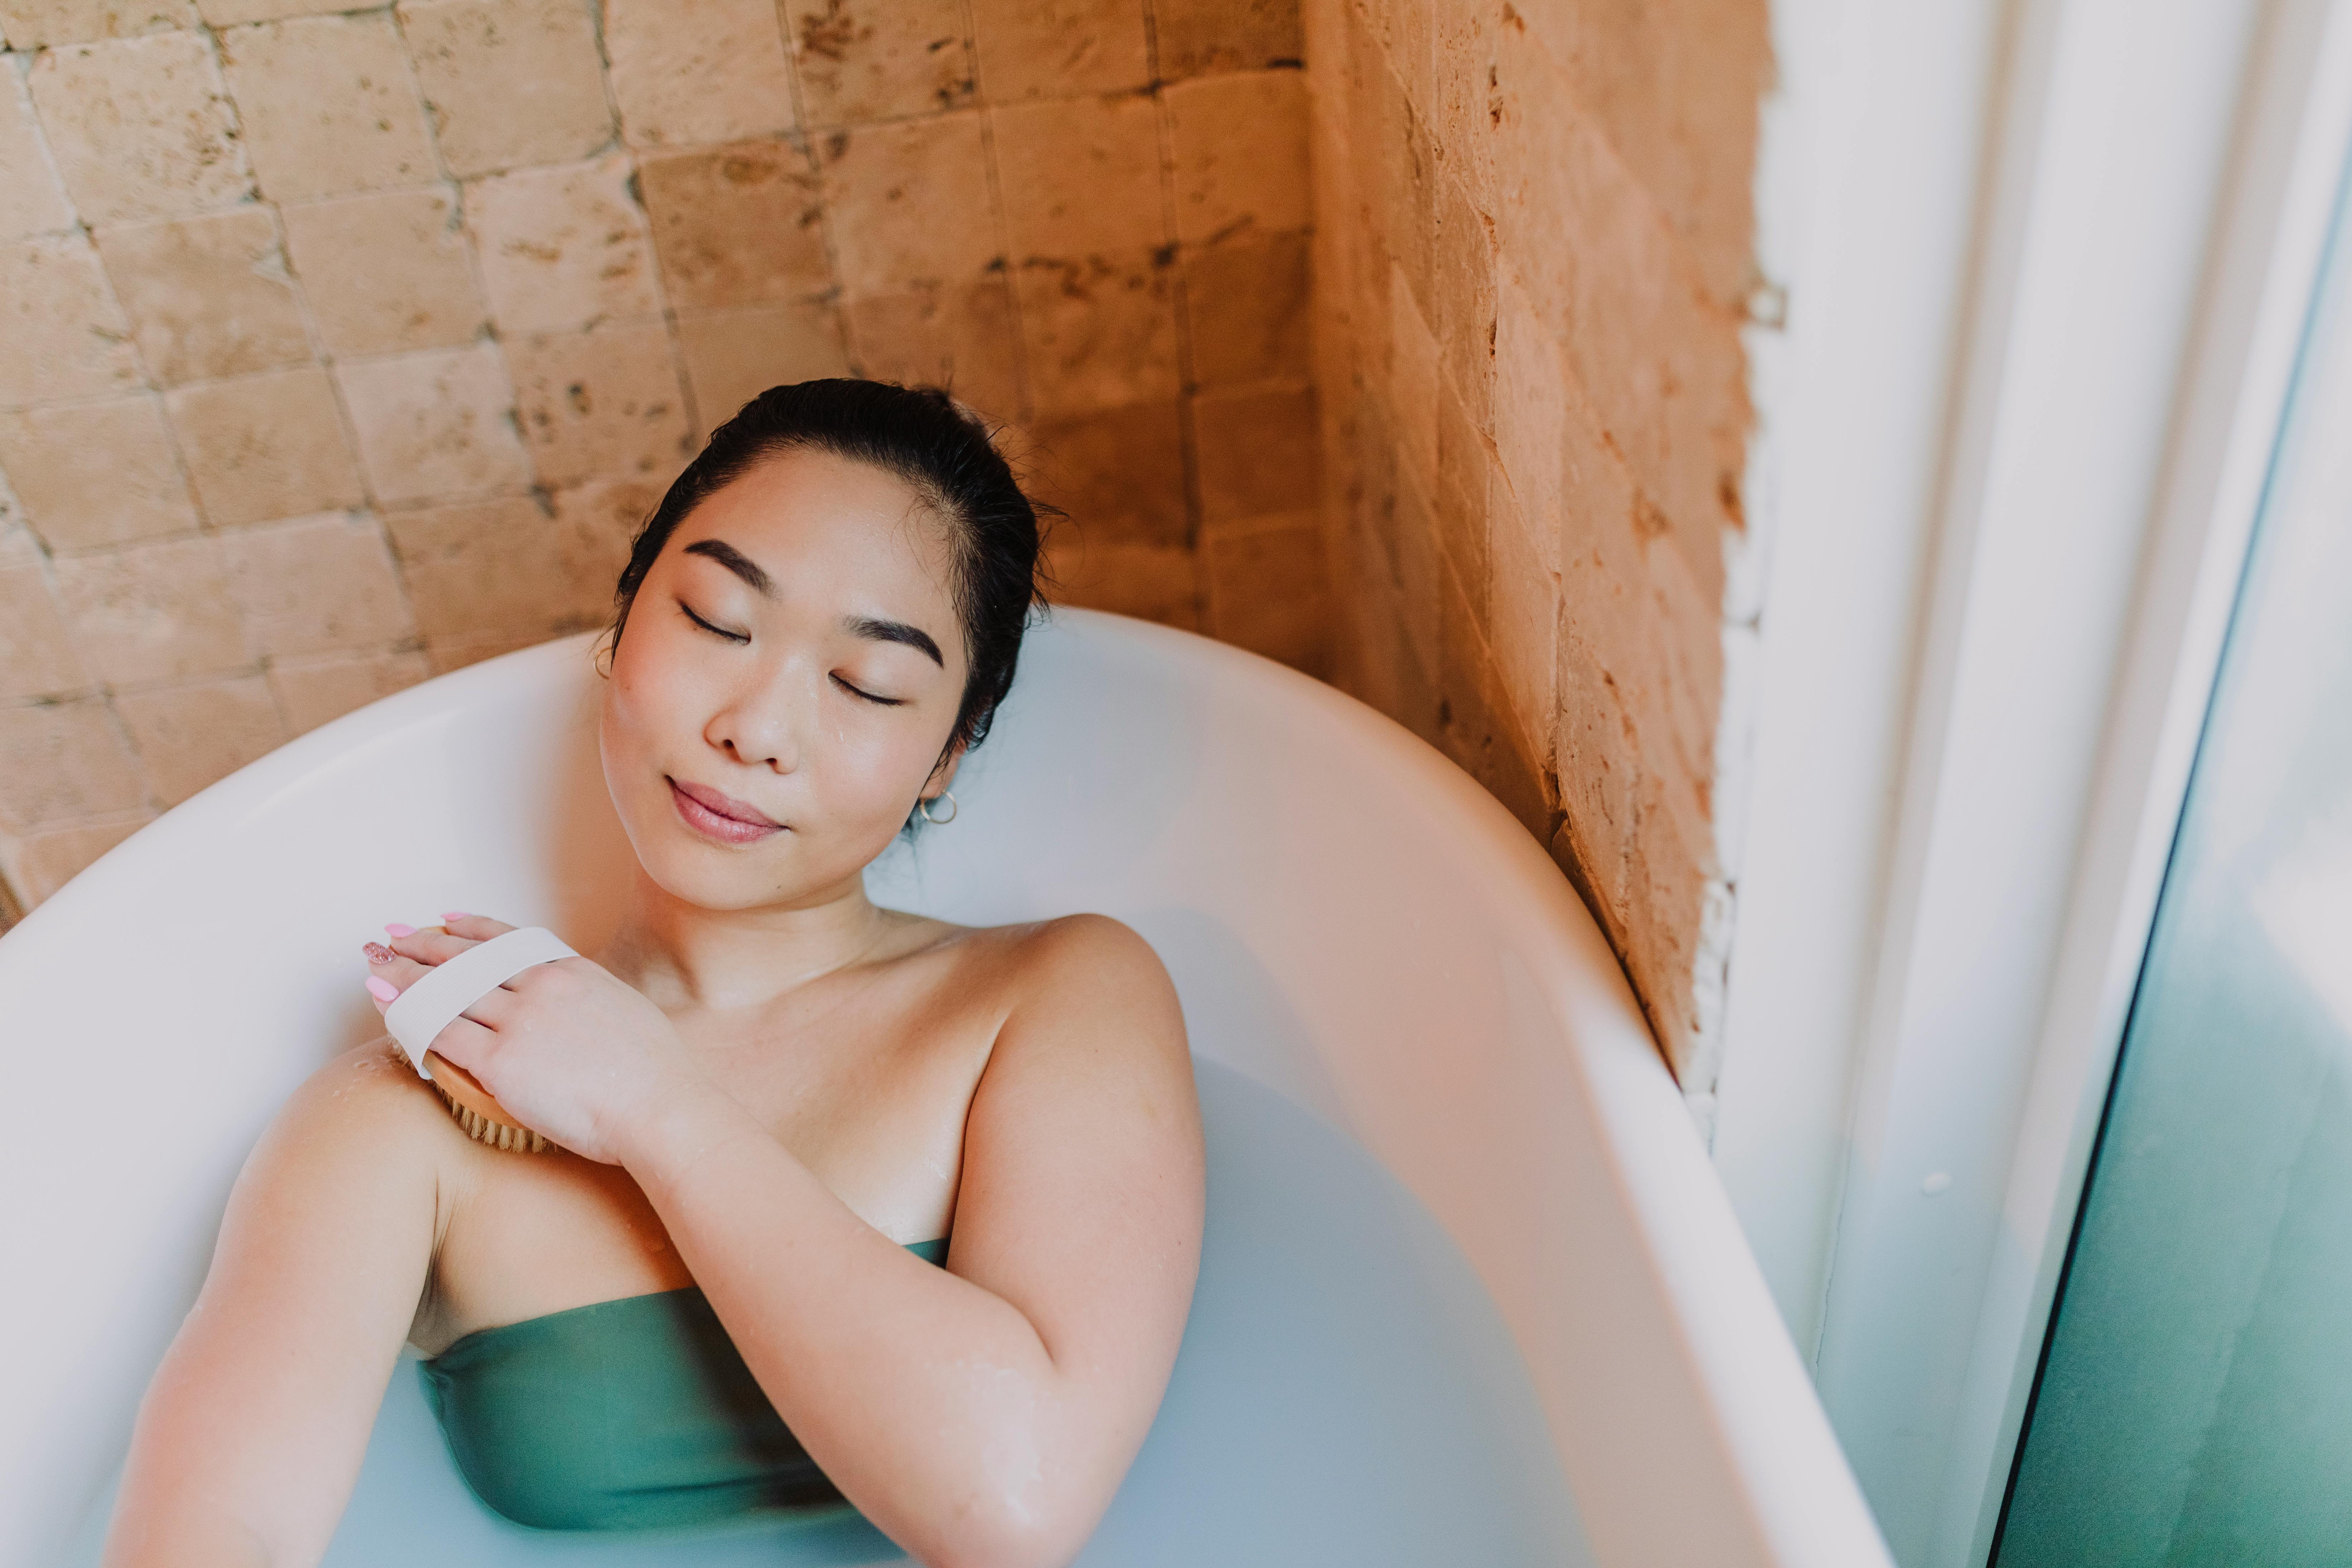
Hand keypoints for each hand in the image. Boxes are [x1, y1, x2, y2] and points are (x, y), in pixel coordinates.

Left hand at [362, 915, 706, 1163]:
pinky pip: (441, 1034)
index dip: (470, 929)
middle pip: (468, 958)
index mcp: (572, 972)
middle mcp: (541, 987)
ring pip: (447, 991)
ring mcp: (519, 1021)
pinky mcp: (501, 1062)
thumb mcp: (626, 1011)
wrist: (660, 1106)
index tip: (444, 921)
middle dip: (423, 945)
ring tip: (377, 970)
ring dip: (406, 978)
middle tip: (392, 938)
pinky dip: (410, 1019)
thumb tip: (578, 1008)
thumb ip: (590, 1001)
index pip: (508, 940)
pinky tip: (388, 1009)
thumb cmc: (655, 1073)